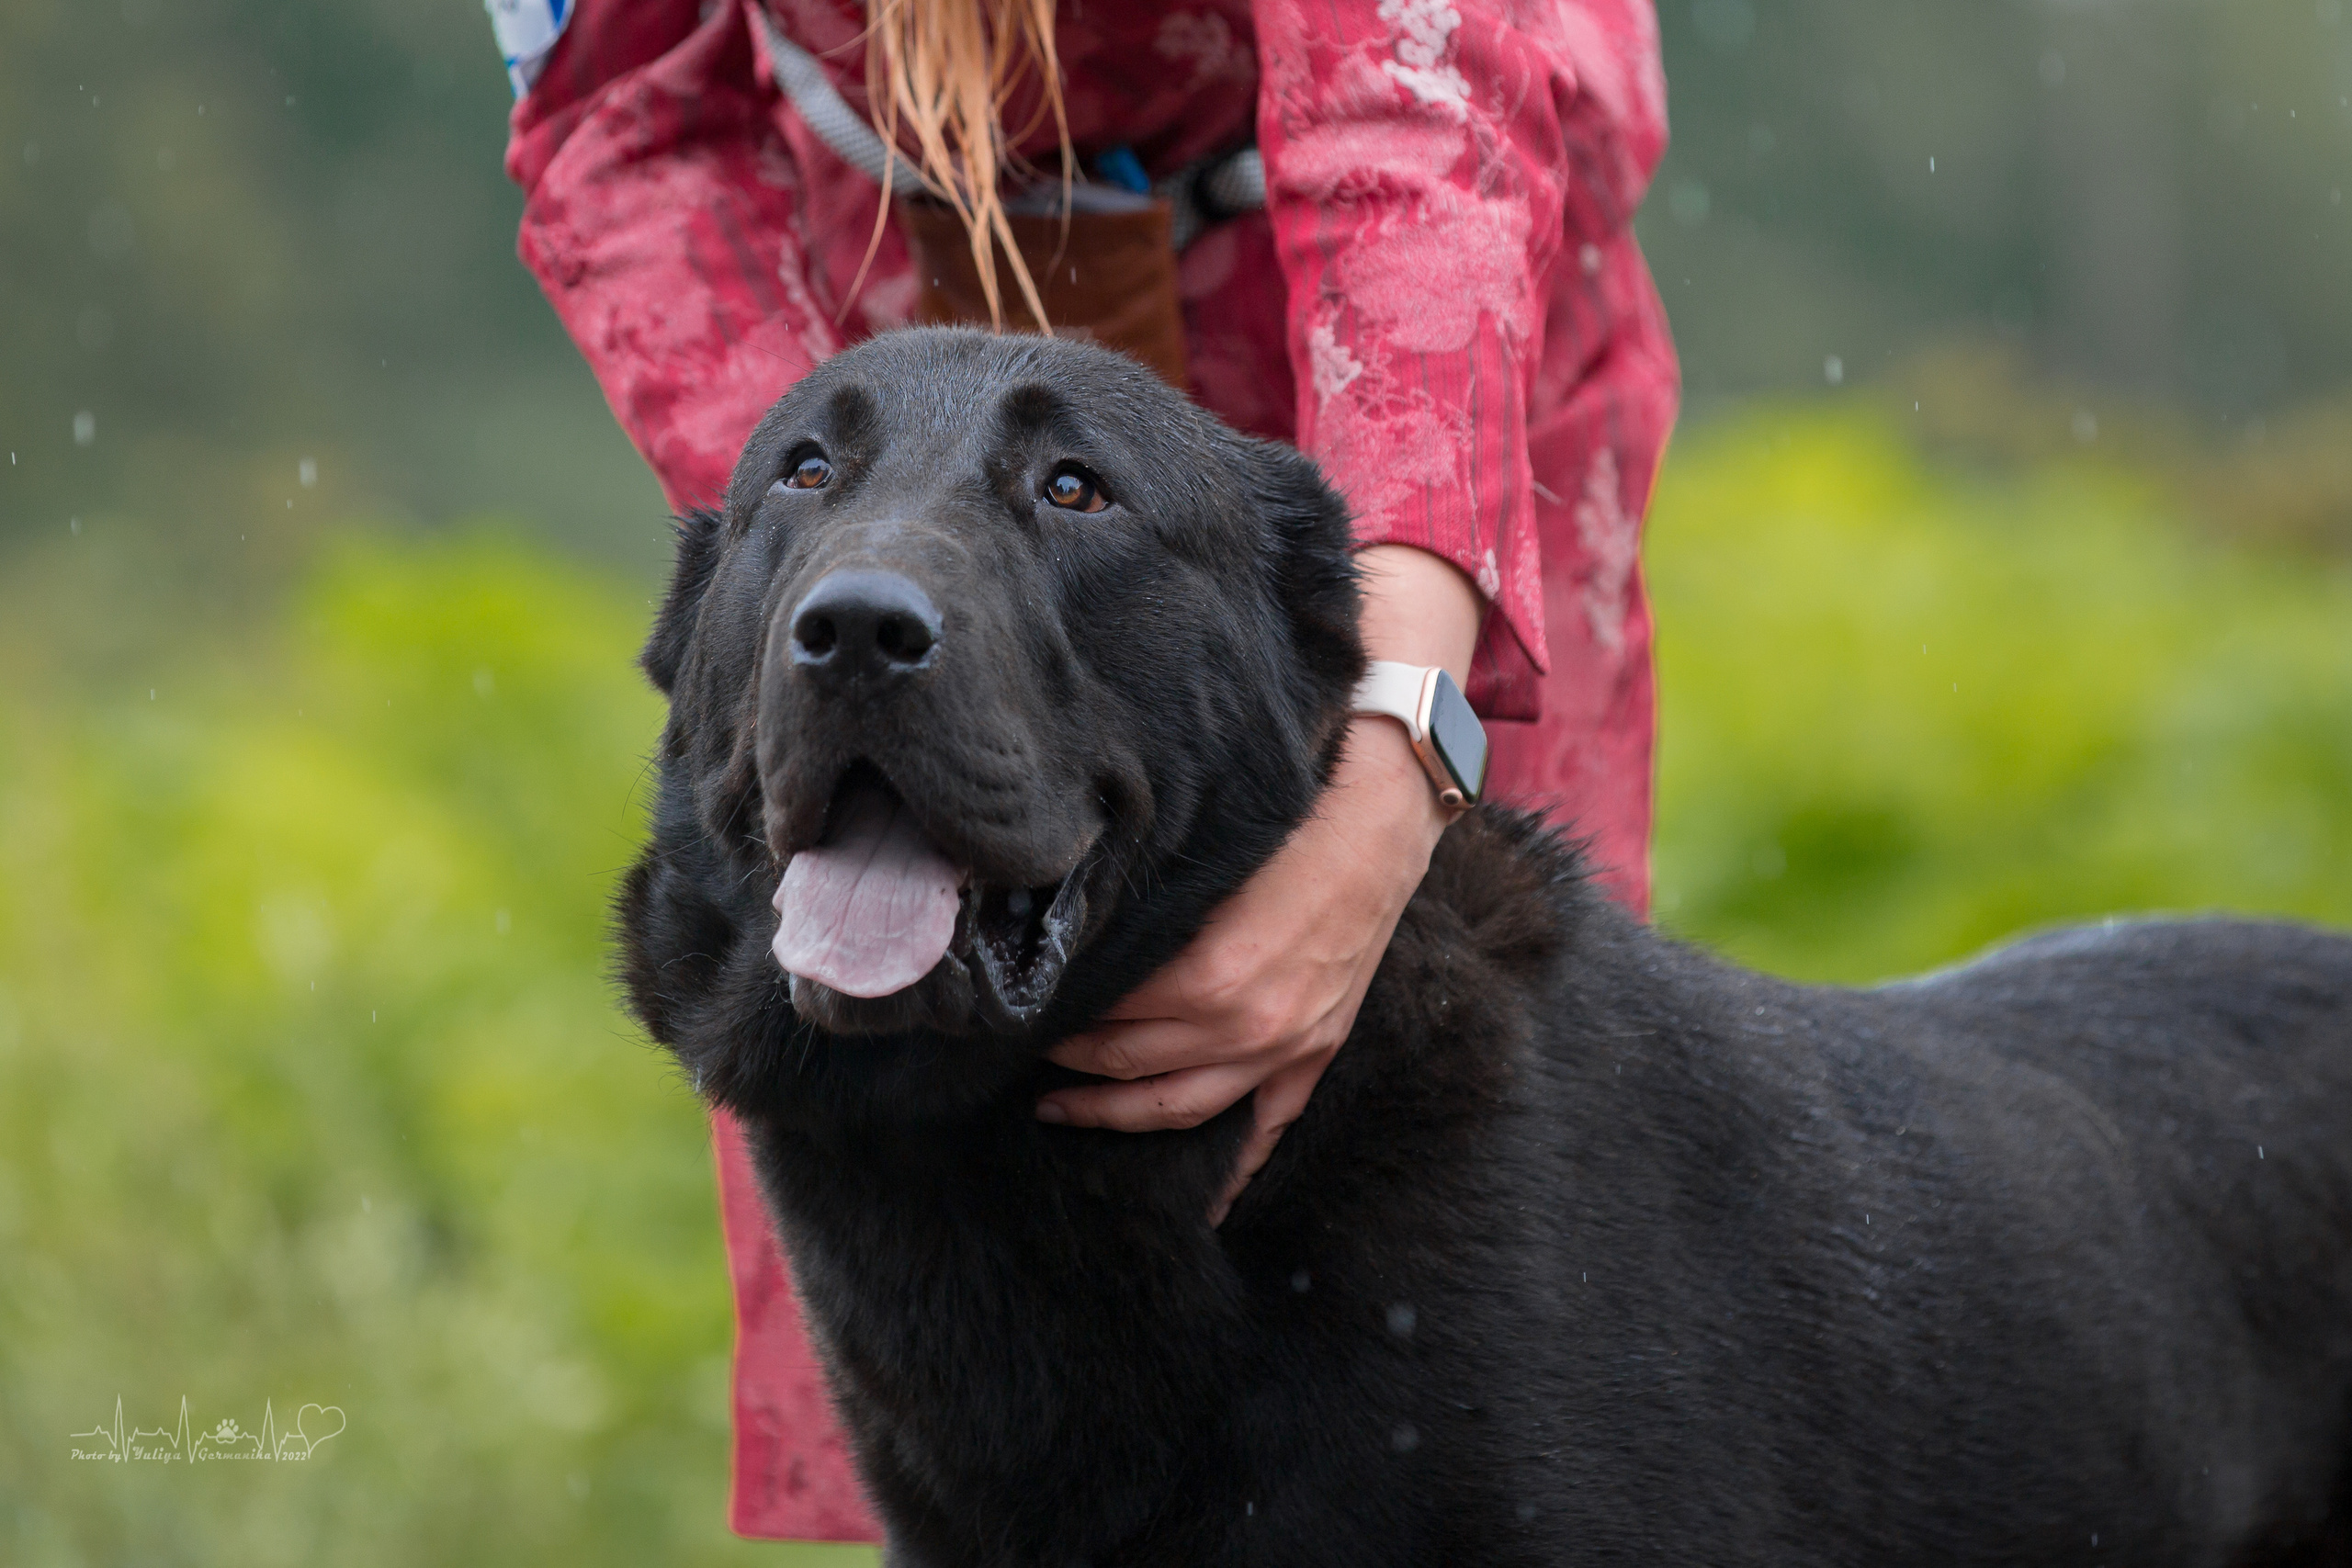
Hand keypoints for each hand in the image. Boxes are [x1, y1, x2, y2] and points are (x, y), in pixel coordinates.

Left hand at [1036, 716, 1449, 1218]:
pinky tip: (1199, 1202)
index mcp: (1206, 977)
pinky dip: (1231, 1171)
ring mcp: (1284, 1046)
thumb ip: (1141, 915)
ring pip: (1176, 1108)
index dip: (1052, 1015)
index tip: (1018, 1010)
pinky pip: (1267, 1129)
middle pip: (1125, 1064)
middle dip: (1064, 1061)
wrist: (1381, 813)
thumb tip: (1073, 940)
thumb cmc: (1288, 820)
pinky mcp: (1316, 1050)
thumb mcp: (1200, 866)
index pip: (1102, 1016)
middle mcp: (1243, 1026)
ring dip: (1110, 1114)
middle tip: (1019, 1051)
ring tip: (1058, 1108)